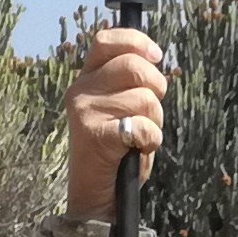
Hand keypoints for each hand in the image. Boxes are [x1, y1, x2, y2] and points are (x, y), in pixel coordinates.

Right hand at [62, 25, 166, 220]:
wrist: (98, 195)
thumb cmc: (116, 150)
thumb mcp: (120, 106)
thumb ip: (129, 80)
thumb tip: (152, 55)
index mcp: (86, 79)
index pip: (107, 41)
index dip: (137, 42)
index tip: (156, 56)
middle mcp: (81, 91)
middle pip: (134, 66)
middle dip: (156, 87)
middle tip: (151, 111)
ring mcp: (85, 113)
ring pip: (144, 98)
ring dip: (155, 120)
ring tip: (140, 136)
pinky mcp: (95, 136)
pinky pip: (142, 126)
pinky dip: (151, 139)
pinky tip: (139, 149)